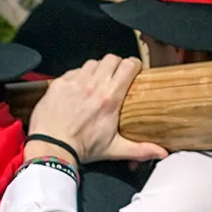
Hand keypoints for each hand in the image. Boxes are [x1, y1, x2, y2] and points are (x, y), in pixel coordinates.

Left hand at [26, 55, 164, 164]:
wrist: (51, 148)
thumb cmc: (80, 149)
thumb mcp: (114, 149)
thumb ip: (140, 149)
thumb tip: (161, 152)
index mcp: (110, 97)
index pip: (128, 65)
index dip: (133, 65)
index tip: (133, 71)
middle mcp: (93, 86)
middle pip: (111, 59)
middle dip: (116, 65)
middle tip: (115, 76)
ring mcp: (74, 83)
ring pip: (92, 63)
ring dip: (97, 69)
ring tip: (96, 81)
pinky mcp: (58, 84)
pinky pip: (73, 71)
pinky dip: (77, 76)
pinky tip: (78, 87)